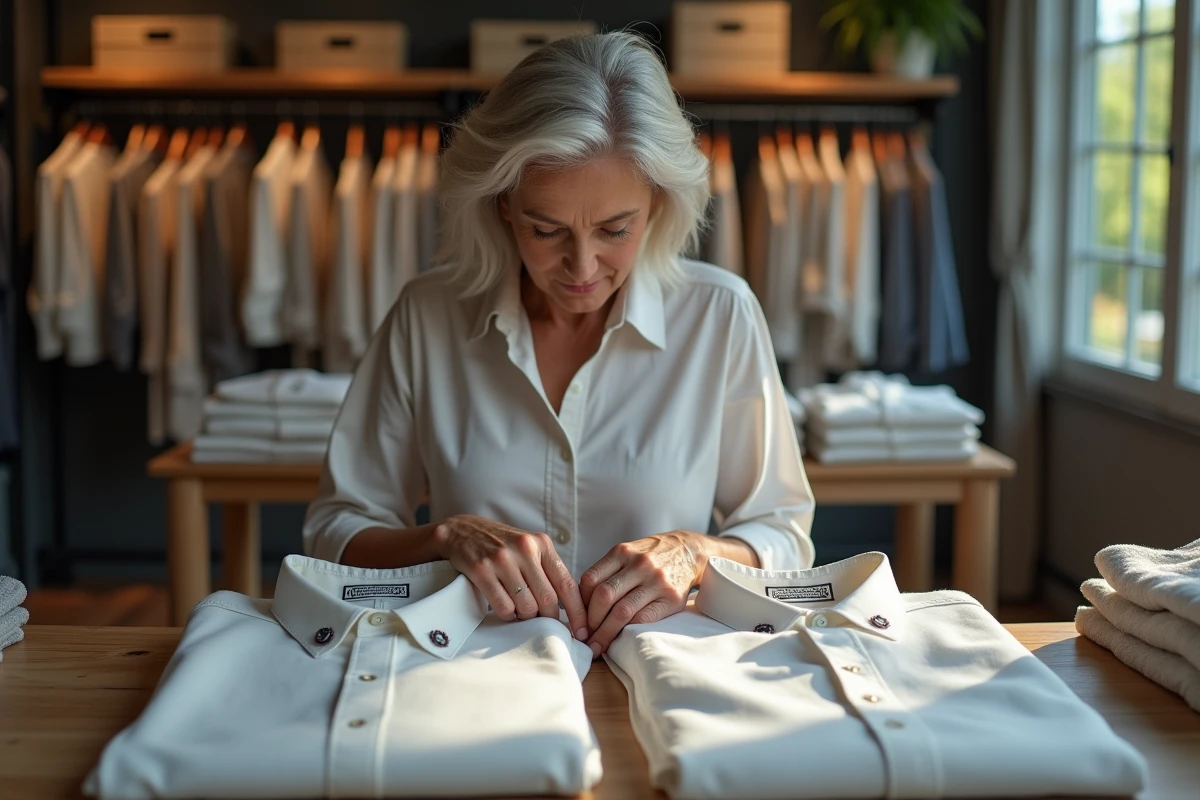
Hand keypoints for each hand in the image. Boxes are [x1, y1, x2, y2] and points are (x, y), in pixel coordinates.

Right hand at [433, 514, 588, 640]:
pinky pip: (503, 607)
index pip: (567, 584)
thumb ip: (549, 570)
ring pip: (526, 607)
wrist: (463, 531)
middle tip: (545, 624)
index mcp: (542, 544)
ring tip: (520, 611)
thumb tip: (572, 607)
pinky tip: (504, 607)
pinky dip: (507, 615)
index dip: (577, 612)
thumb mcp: (530, 548)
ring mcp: (502, 559)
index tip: (583, 632)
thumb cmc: (502, 545)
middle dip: (549, 618)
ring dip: (525, 617)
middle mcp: (525, 549)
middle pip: (548, 600)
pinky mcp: (482, 570)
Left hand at [579, 532, 706, 657]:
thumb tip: (580, 605)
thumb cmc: (649, 557)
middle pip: (604, 596)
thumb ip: (606, 573)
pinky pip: (643, 619)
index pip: (590, 580)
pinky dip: (628, 631)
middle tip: (586, 638)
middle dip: (591, 622)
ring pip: (622, 611)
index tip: (578, 621)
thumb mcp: (626, 554)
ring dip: (606, 632)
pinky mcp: (671, 598)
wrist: (687, 551)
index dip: (580, 604)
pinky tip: (621, 637)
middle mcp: (639, 564)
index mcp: (622, 552)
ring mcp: (656, 581)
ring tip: (599, 644)